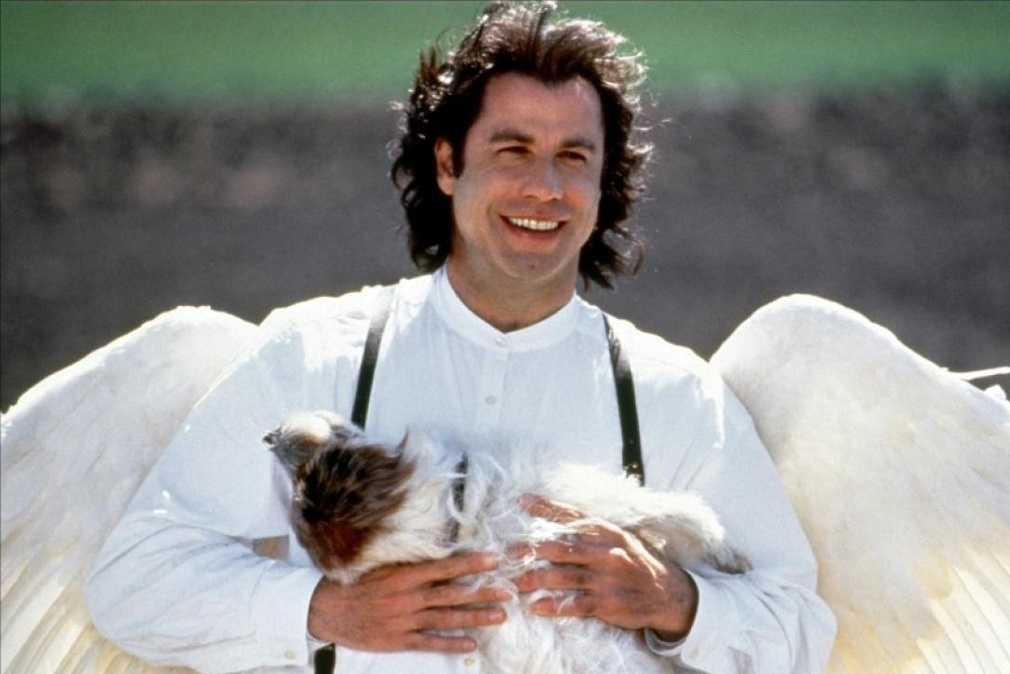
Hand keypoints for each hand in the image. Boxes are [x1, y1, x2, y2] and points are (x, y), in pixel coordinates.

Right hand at [308, 552, 509, 652]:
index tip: (493, 560)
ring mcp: (404, 621)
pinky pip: (429, 643)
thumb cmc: (353, 581)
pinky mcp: (398, 640)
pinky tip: (471, 644)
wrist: (325, 609)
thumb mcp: (380, 563)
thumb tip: (437, 549)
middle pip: (452, 595)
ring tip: (499, 616)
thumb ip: (408, 560)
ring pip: (446, 619)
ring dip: (474, 617)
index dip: (470, 564)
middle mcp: (407, 598)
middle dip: (482, 593)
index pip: (444, 567)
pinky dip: (450, 644)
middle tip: (509, 592)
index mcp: (404, 575)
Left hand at [514, 494, 697, 641]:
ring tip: (516, 581)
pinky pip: (574, 604)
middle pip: (561, 548)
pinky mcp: (607, 603)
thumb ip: (594, 530)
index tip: (522, 500)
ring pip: (563, 576)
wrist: (668, 593)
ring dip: (536, 579)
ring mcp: (606, 579)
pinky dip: (553, 605)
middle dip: (532, 549)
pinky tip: (536, 606)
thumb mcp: (621, 538)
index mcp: (608, 532)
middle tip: (508, 551)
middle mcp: (606, 553)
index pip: (572, 516)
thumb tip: (561, 518)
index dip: (546, 508)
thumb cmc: (638, 562)